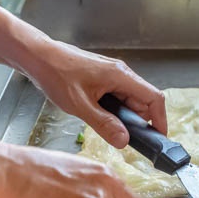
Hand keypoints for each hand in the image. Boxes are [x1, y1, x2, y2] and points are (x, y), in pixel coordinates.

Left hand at [25, 40, 166, 148]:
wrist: (38, 57)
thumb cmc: (56, 73)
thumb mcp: (80, 105)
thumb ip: (104, 124)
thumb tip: (124, 140)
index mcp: (121, 76)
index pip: (154, 98)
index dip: (160, 119)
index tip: (158, 137)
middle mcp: (121, 73)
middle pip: (143, 101)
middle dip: (137, 121)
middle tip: (122, 137)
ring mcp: (112, 75)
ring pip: (129, 100)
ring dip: (123, 116)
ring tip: (104, 125)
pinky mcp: (103, 78)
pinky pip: (117, 97)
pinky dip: (114, 110)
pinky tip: (98, 116)